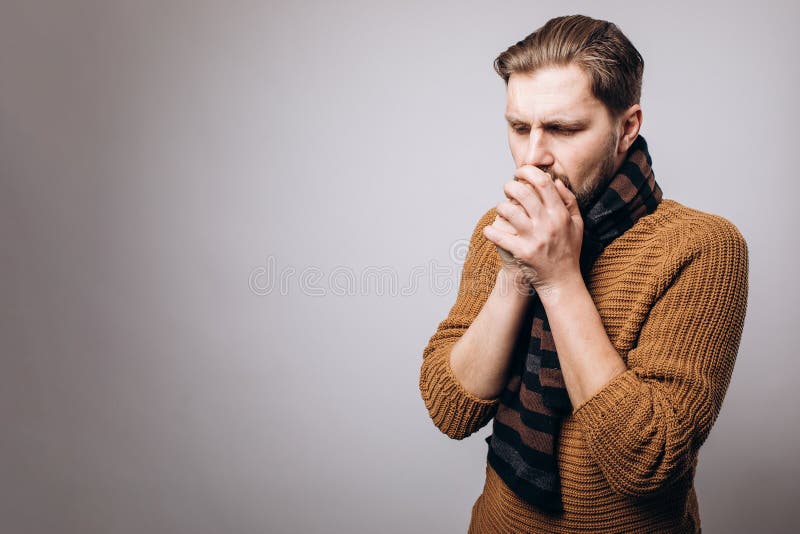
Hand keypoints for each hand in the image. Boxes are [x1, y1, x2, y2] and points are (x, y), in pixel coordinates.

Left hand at [483, 166, 583, 293]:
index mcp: (560, 214)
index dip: (528, 172)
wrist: (562, 281)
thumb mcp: (577, 224)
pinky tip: (489, 231)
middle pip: (523, 192)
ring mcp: (533, 238)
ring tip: (501, 209)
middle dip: (510, 186)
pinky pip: (499, 236)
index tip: (520, 173)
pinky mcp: (521, 252)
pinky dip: (490, 232)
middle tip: (507, 188)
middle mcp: (547, 224)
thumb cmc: (568, 251)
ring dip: (500, 206)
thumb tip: (555, 180)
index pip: (543, 183)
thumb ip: (569, 200)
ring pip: (508, 210)